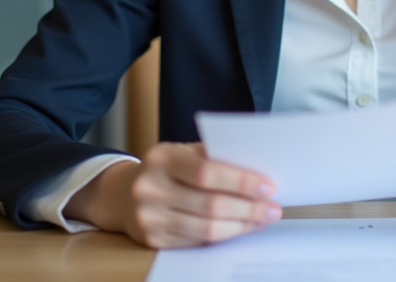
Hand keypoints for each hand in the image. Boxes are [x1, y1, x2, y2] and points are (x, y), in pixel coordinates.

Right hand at [65, 142, 281, 248]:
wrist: (121, 194)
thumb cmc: (165, 169)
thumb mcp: (182, 152)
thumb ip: (213, 156)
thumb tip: (258, 169)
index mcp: (161, 158)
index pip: (207, 172)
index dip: (240, 181)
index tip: (268, 186)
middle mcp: (150, 188)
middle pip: (210, 204)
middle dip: (248, 208)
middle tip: (273, 208)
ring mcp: (149, 218)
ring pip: (206, 229)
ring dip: (241, 226)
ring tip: (262, 219)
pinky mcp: (153, 241)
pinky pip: (197, 242)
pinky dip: (224, 236)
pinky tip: (240, 228)